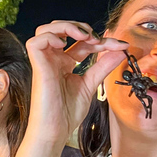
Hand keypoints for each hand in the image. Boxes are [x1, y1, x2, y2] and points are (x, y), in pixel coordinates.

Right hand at [24, 21, 127, 143]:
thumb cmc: (67, 113)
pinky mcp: (38, 67)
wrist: (56, 130)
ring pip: (45, 29)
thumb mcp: (91, 85)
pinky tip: (64, 45)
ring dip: (65, 26)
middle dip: (80, 26)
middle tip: (97, 38)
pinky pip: (35, 42)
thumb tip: (120, 51)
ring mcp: (44, 62)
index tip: (121, 46)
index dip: (102, 40)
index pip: (82, 42)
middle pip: (61, 28)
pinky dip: (49, 37)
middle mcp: (53, 59)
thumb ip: (102, 67)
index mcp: (64, 63)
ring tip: (83, 36)